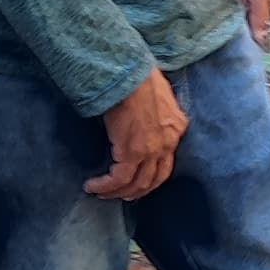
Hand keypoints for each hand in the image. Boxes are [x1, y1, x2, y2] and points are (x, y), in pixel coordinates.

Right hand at [87, 68, 186, 203]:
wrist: (129, 74)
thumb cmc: (137, 76)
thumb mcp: (158, 95)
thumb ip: (155, 112)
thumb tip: (141, 117)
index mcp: (176, 127)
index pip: (167, 161)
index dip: (151, 176)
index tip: (138, 181)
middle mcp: (168, 143)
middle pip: (154, 179)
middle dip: (136, 190)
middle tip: (121, 194)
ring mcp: (151, 150)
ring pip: (136, 183)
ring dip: (117, 192)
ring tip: (101, 192)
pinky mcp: (132, 153)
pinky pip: (118, 179)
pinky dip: (105, 186)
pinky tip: (93, 186)